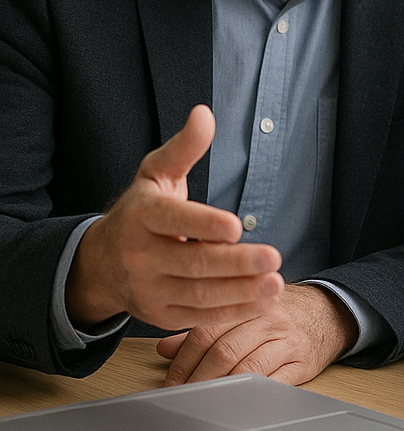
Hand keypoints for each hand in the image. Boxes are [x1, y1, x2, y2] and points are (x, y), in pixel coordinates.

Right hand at [65, 105, 283, 330]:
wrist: (102, 262)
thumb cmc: (141, 210)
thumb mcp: (157, 172)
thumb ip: (184, 147)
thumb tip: (204, 113)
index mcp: (142, 216)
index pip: (173, 220)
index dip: (203, 224)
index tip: (235, 227)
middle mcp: (141, 255)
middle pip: (193, 263)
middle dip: (235, 264)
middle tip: (273, 258)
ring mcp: (149, 289)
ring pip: (199, 294)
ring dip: (241, 292)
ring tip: (275, 283)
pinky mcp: (160, 315)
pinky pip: (200, 316)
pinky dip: (233, 311)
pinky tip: (262, 301)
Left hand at [157, 283, 357, 385]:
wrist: (327, 312)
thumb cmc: (279, 314)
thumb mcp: (243, 312)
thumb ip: (204, 329)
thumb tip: (165, 349)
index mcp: (247, 302)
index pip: (206, 331)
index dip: (183, 360)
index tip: (170, 383)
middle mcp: (267, 318)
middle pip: (224, 351)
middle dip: (197, 379)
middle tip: (182, 398)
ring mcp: (286, 340)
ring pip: (246, 368)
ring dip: (220, 391)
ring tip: (204, 404)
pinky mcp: (302, 361)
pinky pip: (273, 383)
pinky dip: (251, 397)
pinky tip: (237, 404)